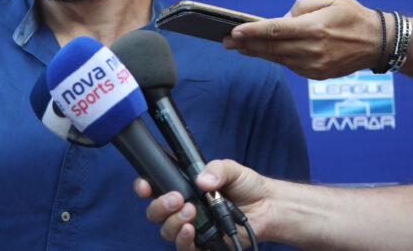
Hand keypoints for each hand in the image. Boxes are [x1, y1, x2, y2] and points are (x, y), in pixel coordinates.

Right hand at [135, 160, 270, 248]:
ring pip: (166, 231)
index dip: (143, 187)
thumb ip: (216, 169)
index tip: (145, 187)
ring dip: (174, 222)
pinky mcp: (203, 243)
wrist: (268, 208)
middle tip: (177, 199)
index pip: (154, 187)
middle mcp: (182, 208)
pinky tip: (191, 230)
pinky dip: (184, 240)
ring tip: (191, 212)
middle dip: (160, 206)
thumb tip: (202, 180)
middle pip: (155, 212)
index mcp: (183, 187)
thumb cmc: (247, 186)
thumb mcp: (231, 169)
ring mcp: (191, 227)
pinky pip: (184, 248)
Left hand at [222, 0, 381, 79]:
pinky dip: (275, 58)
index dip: (251, 31)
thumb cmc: (351, 15)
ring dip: (255, 53)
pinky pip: (289, 65)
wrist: (378, 42)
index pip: (274, 30)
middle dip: (245, 44)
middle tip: (225, 41)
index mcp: (314, 28)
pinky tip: (261, 52)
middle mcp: (312, 49)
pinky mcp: (317, 74)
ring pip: (277, 59)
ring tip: (237, 47)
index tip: (233, 31)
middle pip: (270, 47)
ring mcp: (314, 65)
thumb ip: (300, 6)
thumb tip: (280, 20)